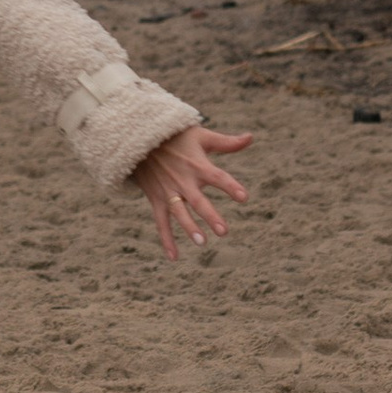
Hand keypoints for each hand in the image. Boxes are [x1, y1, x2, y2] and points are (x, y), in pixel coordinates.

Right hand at [133, 124, 253, 262]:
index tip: (244, 198)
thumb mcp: (201, 135)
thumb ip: (226, 142)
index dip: (230, 186)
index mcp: (198, 165)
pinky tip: (174, 257)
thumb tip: (250, 137)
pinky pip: (161, 222)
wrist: (141, 139)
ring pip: (179, 213)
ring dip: (189, 228)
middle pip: (198, 201)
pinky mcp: (156, 199)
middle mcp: (183, 180)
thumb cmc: (176, 137)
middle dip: (210, 216)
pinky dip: (166, 239)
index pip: (217, 177)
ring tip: (202, 243)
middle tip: (223, 232)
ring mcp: (168, 191)